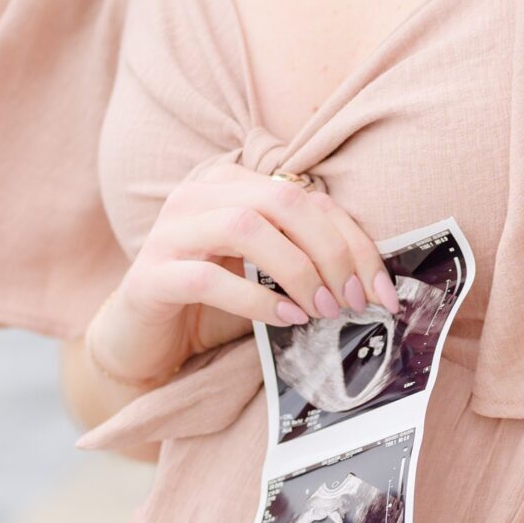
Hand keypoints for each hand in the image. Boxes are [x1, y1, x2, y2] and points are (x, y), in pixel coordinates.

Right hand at [88, 166, 398, 389]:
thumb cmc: (212, 302)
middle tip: (352, 301)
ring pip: (244, 228)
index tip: (382, 291)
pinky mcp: (150, 276)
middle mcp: (197, 196)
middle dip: (329, 252)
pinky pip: (207, 277)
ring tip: (322, 310)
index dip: (354, 243)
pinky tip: (285, 321)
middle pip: (281, 203)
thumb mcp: (264, 270)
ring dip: (296, 271)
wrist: (142, 338)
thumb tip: (370, 280)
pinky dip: (255, 299)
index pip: (308, 199)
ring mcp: (168, 233)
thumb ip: (305, 256)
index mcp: (231, 184)